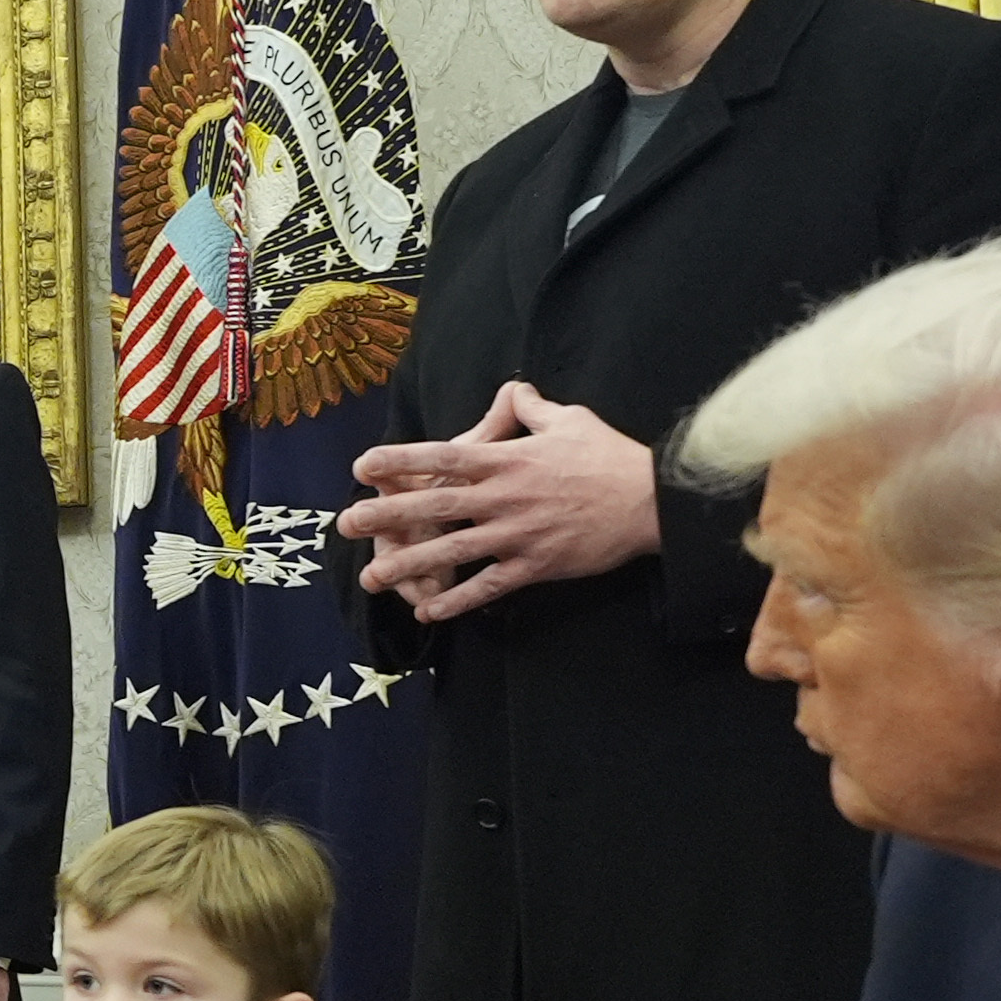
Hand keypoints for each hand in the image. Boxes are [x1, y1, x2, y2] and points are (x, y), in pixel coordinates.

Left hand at [338, 382, 658, 619]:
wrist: (654, 501)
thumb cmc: (610, 456)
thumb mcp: (570, 419)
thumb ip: (530, 408)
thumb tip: (512, 389)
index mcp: (508, 459)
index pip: (443, 457)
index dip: (400, 460)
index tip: (363, 464)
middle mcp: (504, 497)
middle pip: (434, 506)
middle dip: (386, 516)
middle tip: (345, 524)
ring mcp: (517, 535)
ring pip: (452, 551)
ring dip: (409, 566)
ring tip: (371, 577)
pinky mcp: (536, 566)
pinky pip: (488, 586)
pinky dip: (457, 600)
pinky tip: (428, 612)